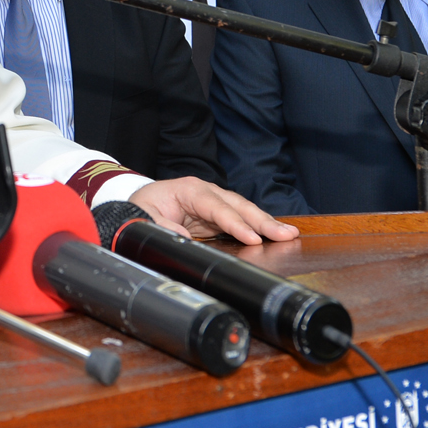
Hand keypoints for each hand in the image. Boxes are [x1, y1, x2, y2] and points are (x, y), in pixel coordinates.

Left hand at [128, 177, 300, 246]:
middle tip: (286, 234)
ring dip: (266, 224)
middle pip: (238, 205)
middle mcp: (207, 193)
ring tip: (289, 235)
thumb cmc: (140, 208)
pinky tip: (275, 235)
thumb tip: (181, 236)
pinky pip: (241, 220)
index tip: (252, 238)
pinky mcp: (217, 216)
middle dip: (262, 221)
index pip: (217, 207)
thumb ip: (161, 226)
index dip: (236, 223)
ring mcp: (214, 203)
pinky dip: (258, 228)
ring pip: (244, 211)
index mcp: (190, 190)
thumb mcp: (142, 216)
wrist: (138, 205)